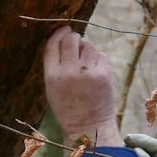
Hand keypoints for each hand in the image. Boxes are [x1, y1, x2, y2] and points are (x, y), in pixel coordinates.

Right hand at [42, 27, 121, 148]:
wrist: (89, 127)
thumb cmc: (68, 108)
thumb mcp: (51, 89)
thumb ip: (55, 65)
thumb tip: (62, 39)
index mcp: (52, 76)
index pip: (53, 44)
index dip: (58, 34)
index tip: (63, 30)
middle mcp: (69, 71)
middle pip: (71, 39)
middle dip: (73, 38)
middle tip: (76, 45)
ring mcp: (88, 72)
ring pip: (88, 45)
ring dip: (87, 49)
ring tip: (86, 63)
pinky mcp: (104, 73)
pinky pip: (100, 55)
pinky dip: (98, 60)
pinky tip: (95, 71)